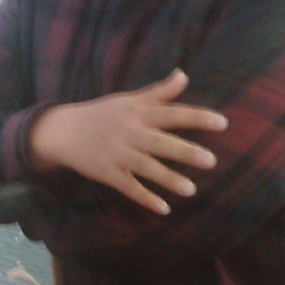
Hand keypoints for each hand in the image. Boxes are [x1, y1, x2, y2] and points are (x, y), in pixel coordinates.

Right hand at [29, 69, 227, 213]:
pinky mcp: (107, 173)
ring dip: (168, 179)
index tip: (222, 123)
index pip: (172, 113)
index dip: (197, 118)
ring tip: (191, 190)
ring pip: (146, 167)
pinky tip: (164, 209)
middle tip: (210, 161)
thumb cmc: (102, 114)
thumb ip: (159, 92)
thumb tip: (184, 75)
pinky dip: (145, 198)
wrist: (62, 131)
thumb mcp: (129, 99)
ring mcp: (117, 154)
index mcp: (138, 112)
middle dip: (185, 152)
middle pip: (161, 142)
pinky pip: (128, 187)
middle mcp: (130, 132)